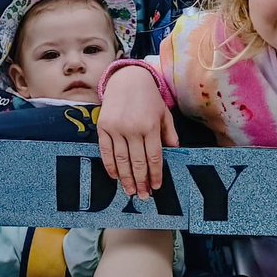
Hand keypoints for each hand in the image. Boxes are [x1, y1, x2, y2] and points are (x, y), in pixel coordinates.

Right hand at [97, 66, 177, 199]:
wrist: (126, 79)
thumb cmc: (149, 98)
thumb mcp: (164, 113)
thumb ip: (169, 133)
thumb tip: (174, 152)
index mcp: (150, 126)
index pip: (154, 157)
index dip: (155, 174)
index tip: (156, 187)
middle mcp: (133, 128)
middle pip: (137, 162)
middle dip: (141, 182)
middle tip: (144, 196)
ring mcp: (116, 128)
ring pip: (121, 160)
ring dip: (125, 179)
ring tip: (130, 191)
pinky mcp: (103, 127)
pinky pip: (105, 151)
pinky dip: (110, 166)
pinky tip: (115, 176)